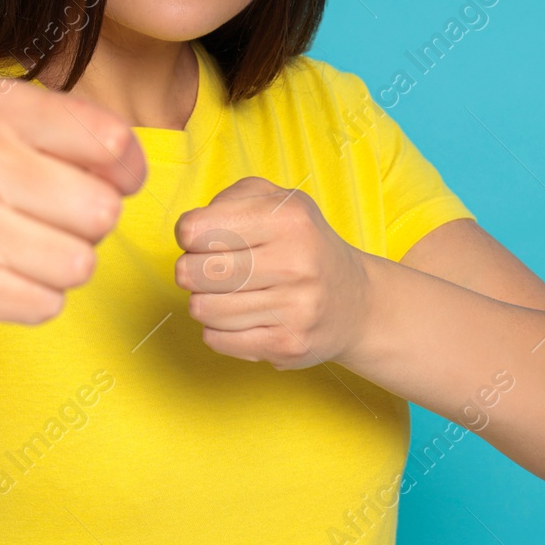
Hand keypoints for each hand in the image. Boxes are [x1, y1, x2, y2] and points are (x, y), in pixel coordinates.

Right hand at [0, 77, 147, 341]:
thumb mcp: (31, 139)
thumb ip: (91, 140)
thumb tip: (128, 175)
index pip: (111, 139)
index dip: (125, 170)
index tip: (101, 177)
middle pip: (102, 209)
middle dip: (91, 225)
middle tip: (49, 219)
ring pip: (80, 262)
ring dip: (66, 265)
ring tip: (26, 248)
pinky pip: (48, 302)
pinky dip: (38, 298)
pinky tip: (4, 277)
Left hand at [173, 176, 372, 369]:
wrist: (356, 303)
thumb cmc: (304, 246)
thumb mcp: (279, 201)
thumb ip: (231, 199)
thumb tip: (190, 230)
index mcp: (288, 218)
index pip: (197, 230)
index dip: (189, 234)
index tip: (203, 239)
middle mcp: (295, 262)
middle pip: (192, 272)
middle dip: (191, 270)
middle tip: (212, 269)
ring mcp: (294, 308)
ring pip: (202, 309)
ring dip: (206, 302)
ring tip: (230, 293)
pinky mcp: (287, 345)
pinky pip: (216, 339)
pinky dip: (219, 329)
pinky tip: (242, 317)